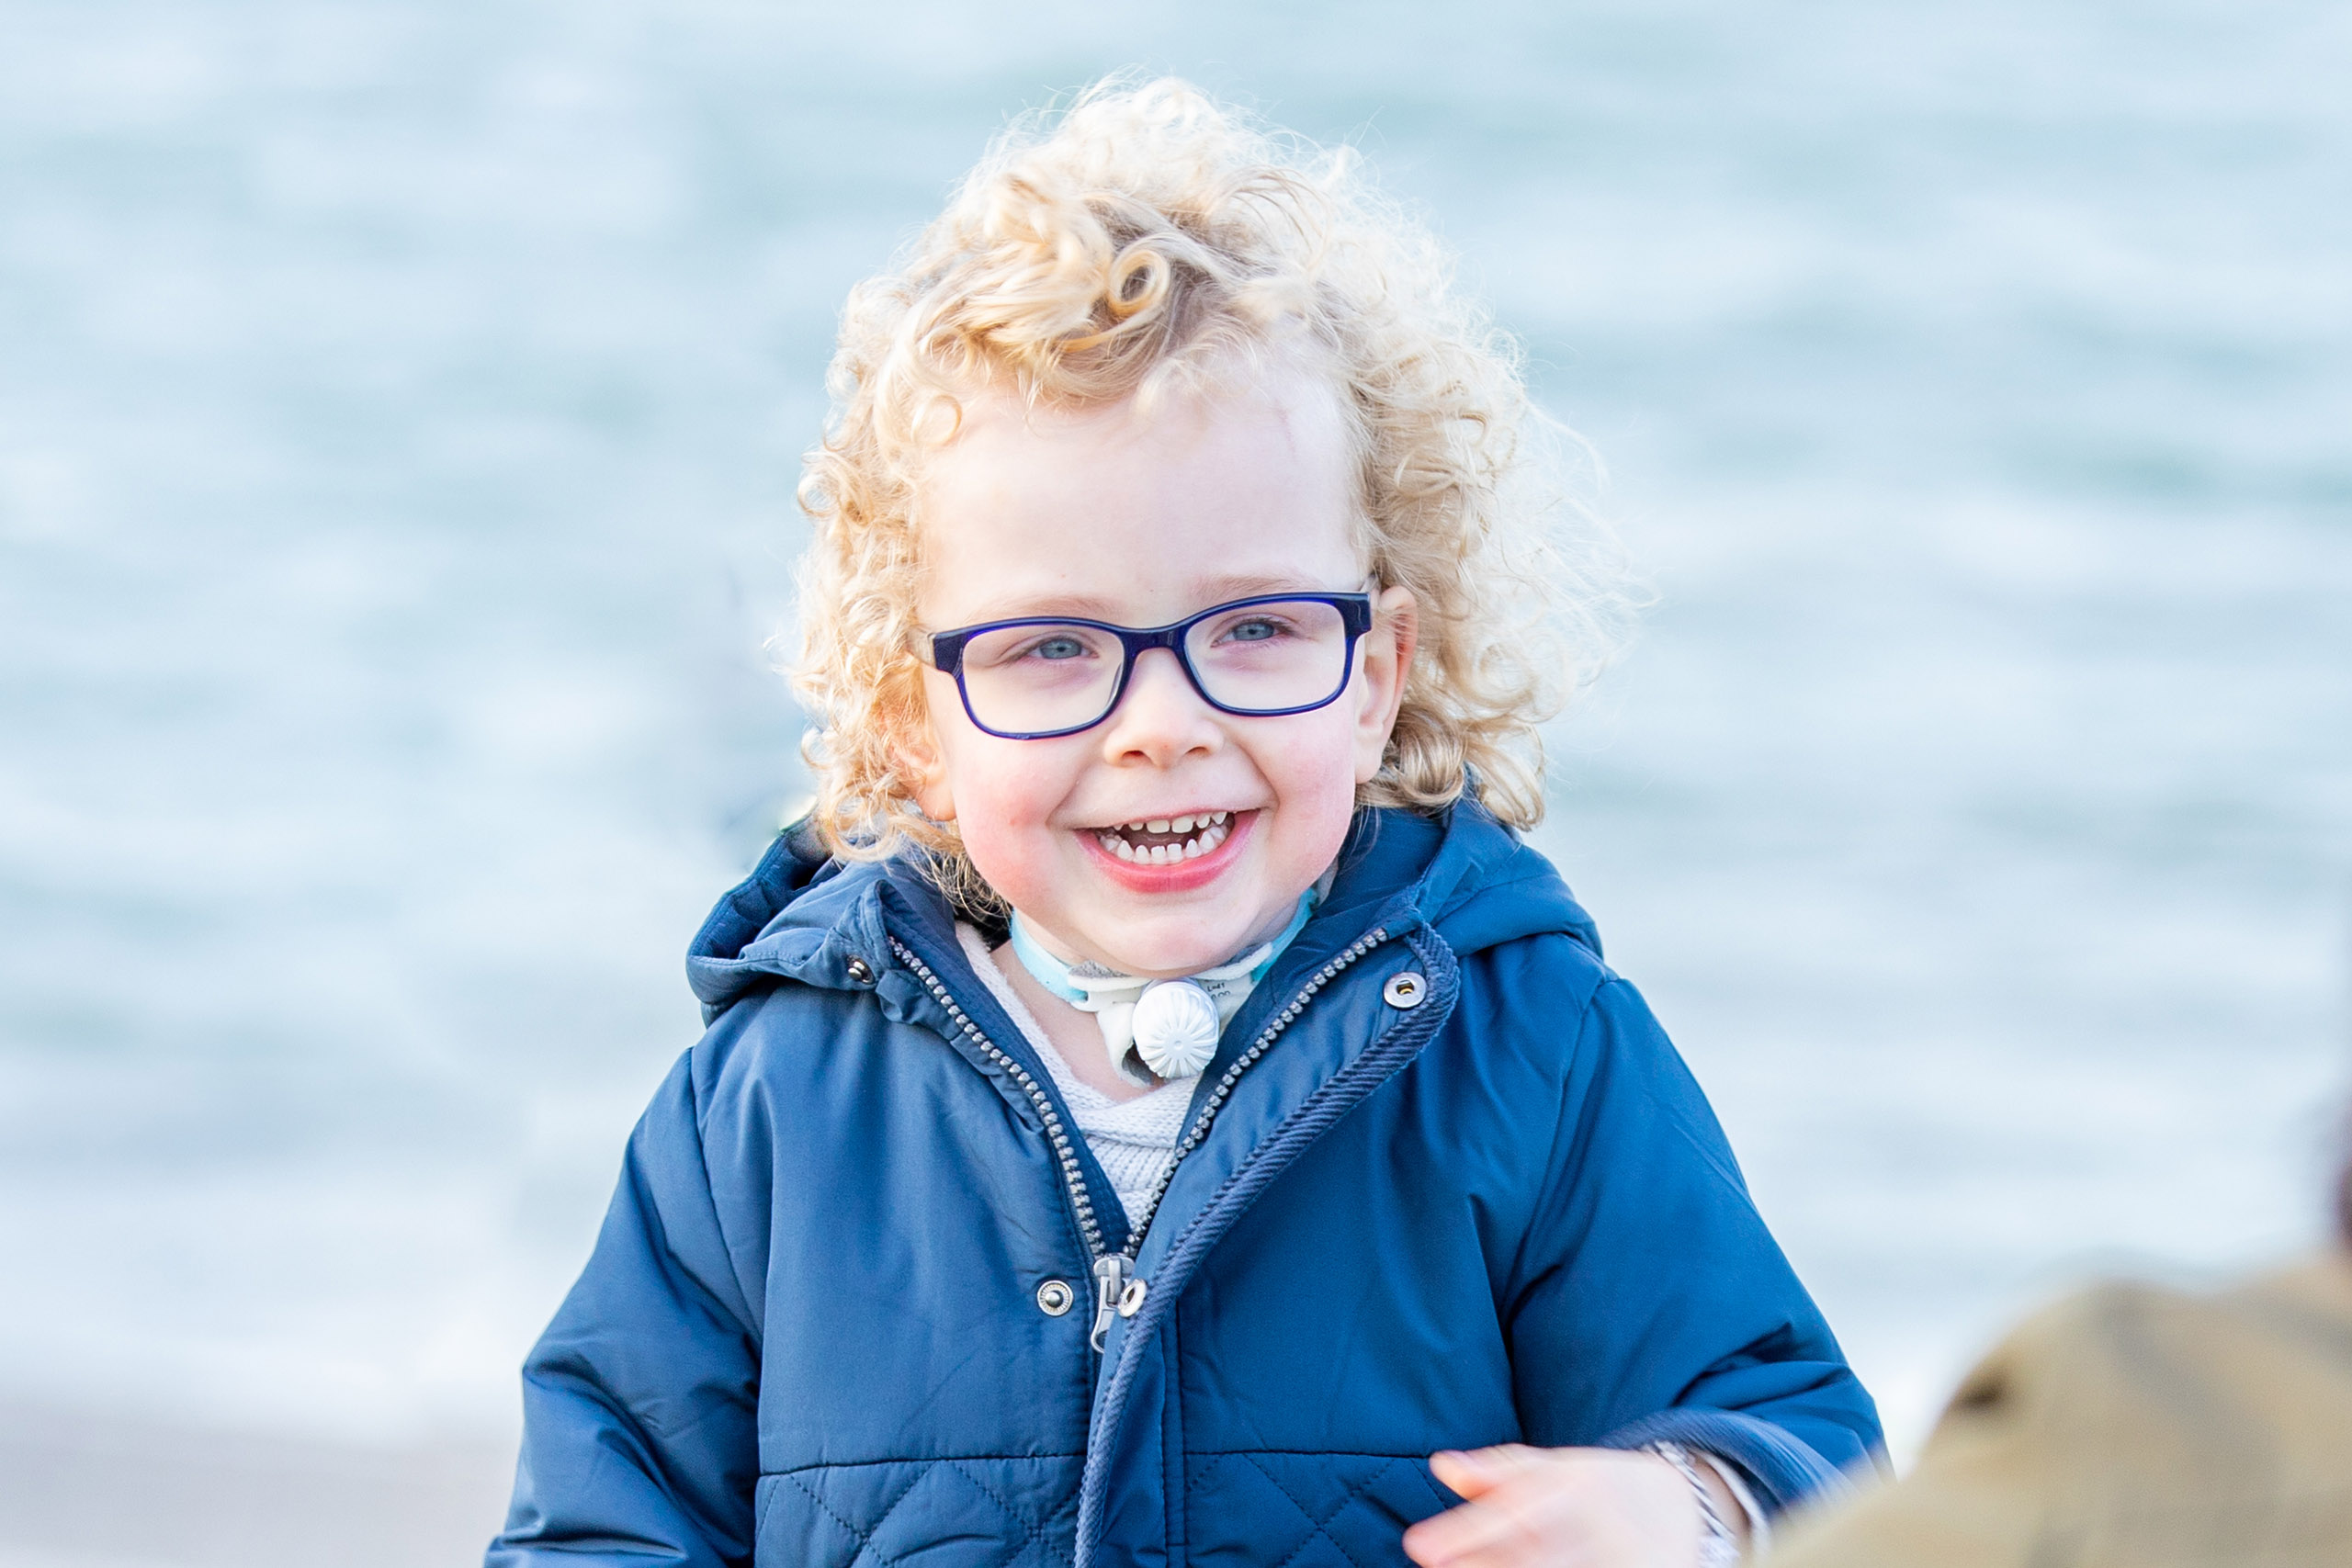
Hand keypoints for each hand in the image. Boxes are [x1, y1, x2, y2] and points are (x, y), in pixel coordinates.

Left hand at [1401, 1444, 1706, 1567]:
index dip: (1464, 1532)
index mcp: (1576, 1487)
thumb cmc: (1604, 1487)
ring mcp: (1621, 1560)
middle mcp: (1598, 1527)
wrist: (1689, 1508)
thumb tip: (1441, 1465)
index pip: (1511, 1512)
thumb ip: (1500, 1469)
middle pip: (1530, 1556)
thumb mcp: (1558, 1467)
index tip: (1417, 1546)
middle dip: (1481, 1566)